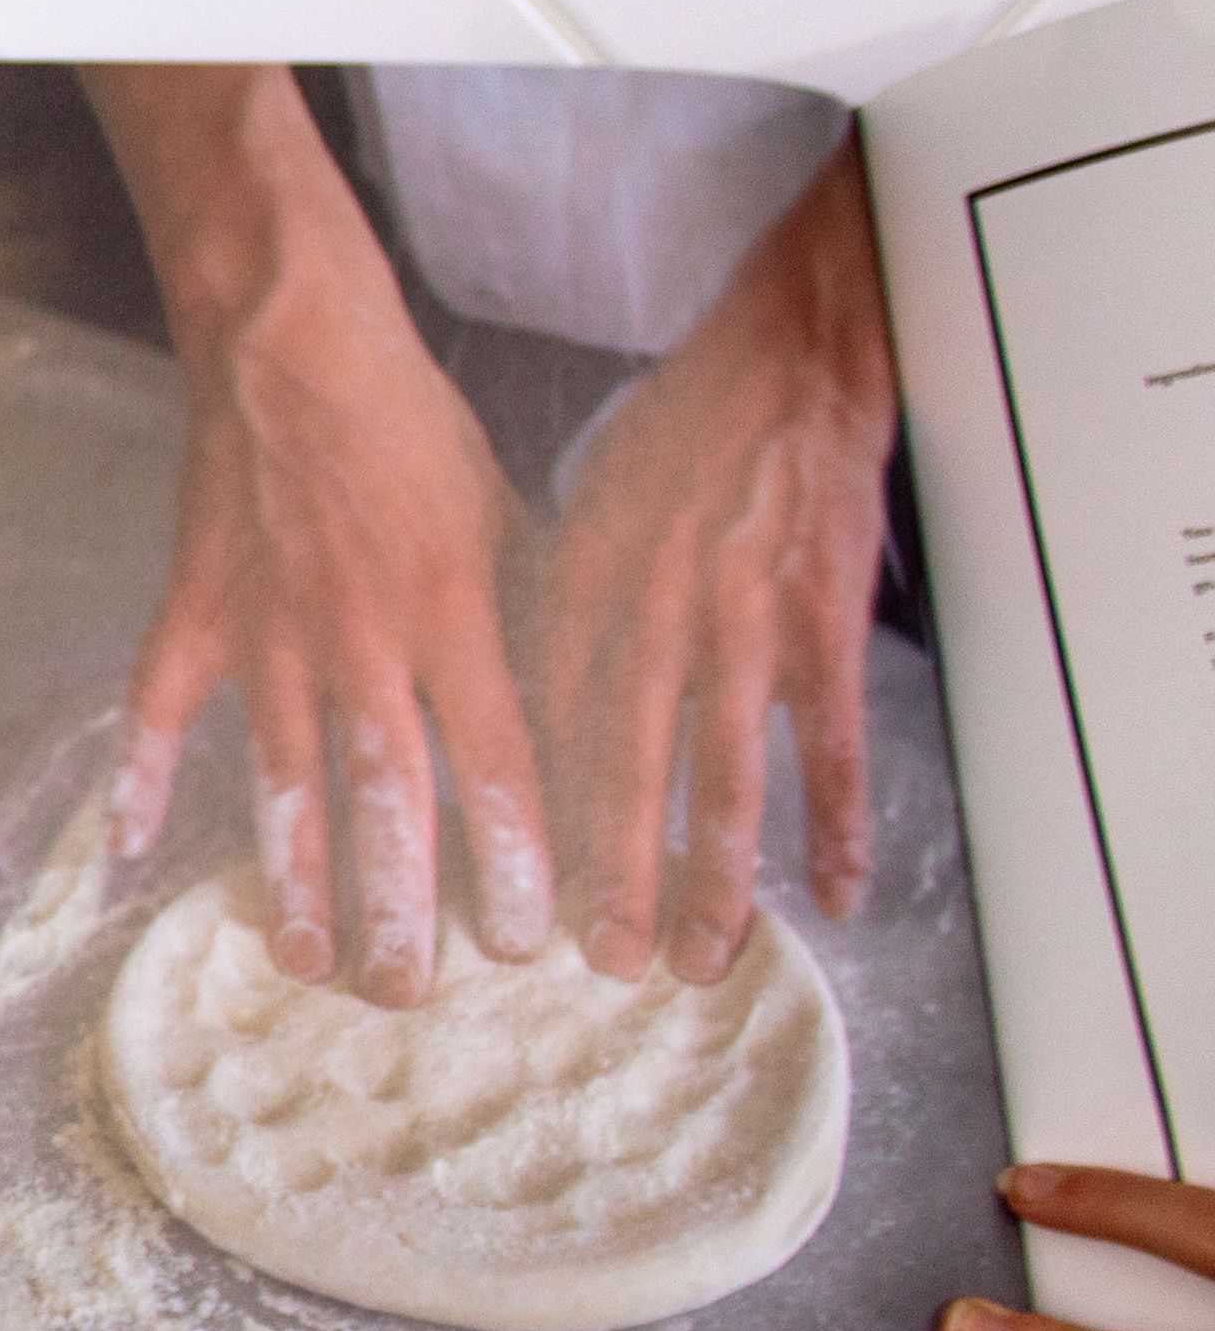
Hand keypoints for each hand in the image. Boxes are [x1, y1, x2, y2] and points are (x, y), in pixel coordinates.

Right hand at [85, 69, 555, 1004]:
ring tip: (303, 960)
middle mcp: (364, 641)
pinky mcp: (196, 613)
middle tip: (407, 993)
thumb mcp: (509, 520)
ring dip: (292, 880)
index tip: (527, 941)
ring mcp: (268, 633)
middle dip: (399, 910)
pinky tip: (129, 852)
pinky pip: (162, 711)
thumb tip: (560, 730)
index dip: (515, 861)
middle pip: (388, 803)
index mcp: (456, 615)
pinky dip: (138, 781)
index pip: (499, 767)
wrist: (297, 345)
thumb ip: (523, 627)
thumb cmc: (416, 430)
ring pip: (282, 783)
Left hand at [536, 144, 894, 985]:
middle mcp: (645, 617)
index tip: (508, 895)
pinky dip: (832, 821)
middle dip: (607, 875)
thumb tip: (498, 695)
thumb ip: (540, 607)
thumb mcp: (575, 513)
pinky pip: (828, 741)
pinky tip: (829, 894)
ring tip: (696, 957)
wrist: (781, 366)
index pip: (539, 727)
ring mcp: (739, 625)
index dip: (527, 819)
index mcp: (573, 590)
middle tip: (597, 964)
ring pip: (719, 774)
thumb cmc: (666, 442)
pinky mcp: (822, 623)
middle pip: (619, 769)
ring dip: (710, 875)